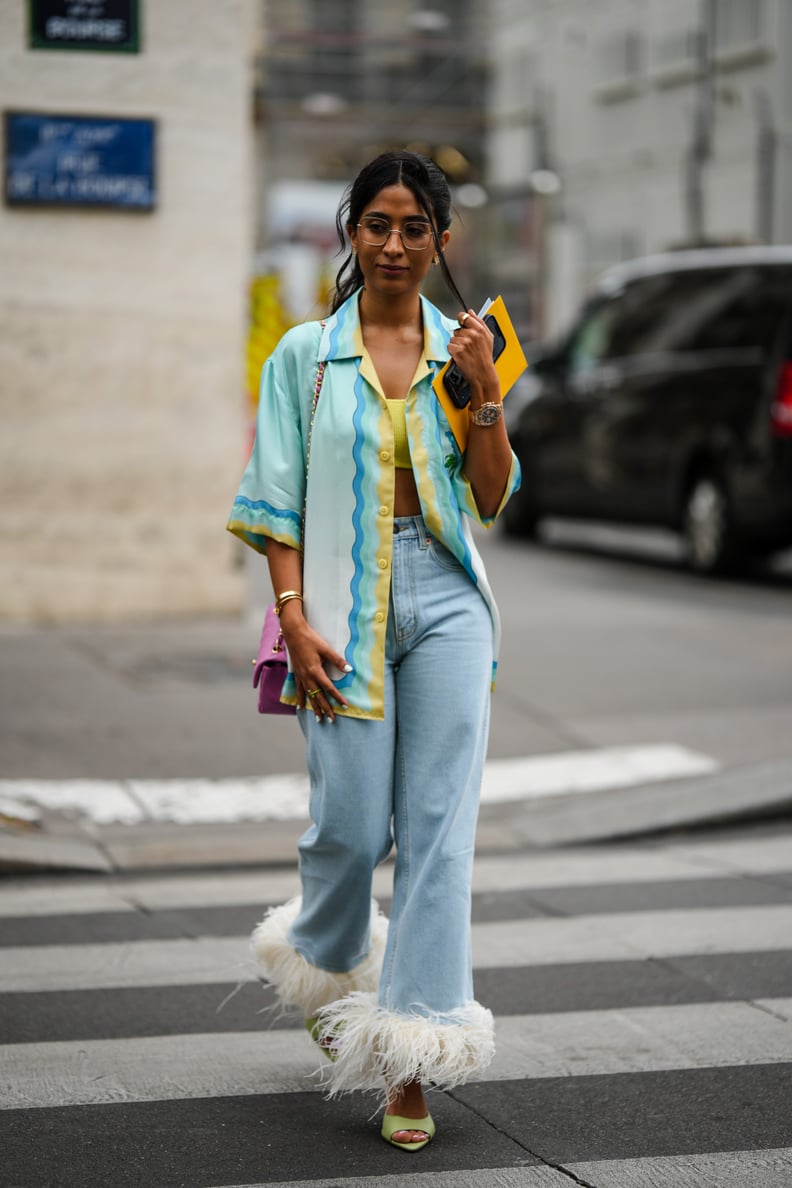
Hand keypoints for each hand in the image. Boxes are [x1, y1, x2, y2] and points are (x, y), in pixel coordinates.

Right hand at [278, 602, 351, 722]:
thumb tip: (350, 670)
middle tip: (332, 720)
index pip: (329, 688)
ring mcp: (301, 676)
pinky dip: (300, 699)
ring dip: (314, 708)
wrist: (294, 633)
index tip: (345, 706)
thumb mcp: (326, 649)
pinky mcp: (297, 674)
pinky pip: (299, 690)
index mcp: (315, 671)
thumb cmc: (310, 639)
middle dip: (326, 709)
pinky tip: (300, 707)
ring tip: (318, 719)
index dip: (337, 698)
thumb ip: (337, 661)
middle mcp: (307, 676)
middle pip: (318, 696)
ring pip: (308, 696)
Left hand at [446, 310, 498, 395]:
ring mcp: (464, 343)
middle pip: (458, 330)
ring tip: (465, 352)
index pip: (465, 317)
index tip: (461, 322)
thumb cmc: (485, 357)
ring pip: (453, 338)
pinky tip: (461, 356)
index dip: (461, 319)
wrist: (483, 374)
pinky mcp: (457, 351)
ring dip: (457, 345)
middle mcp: (472, 335)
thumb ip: (480, 322)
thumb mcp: (488, 337)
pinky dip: (453, 352)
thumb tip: (471, 312)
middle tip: (468, 346)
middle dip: (461, 337)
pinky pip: (449, 347)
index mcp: (480, 329)